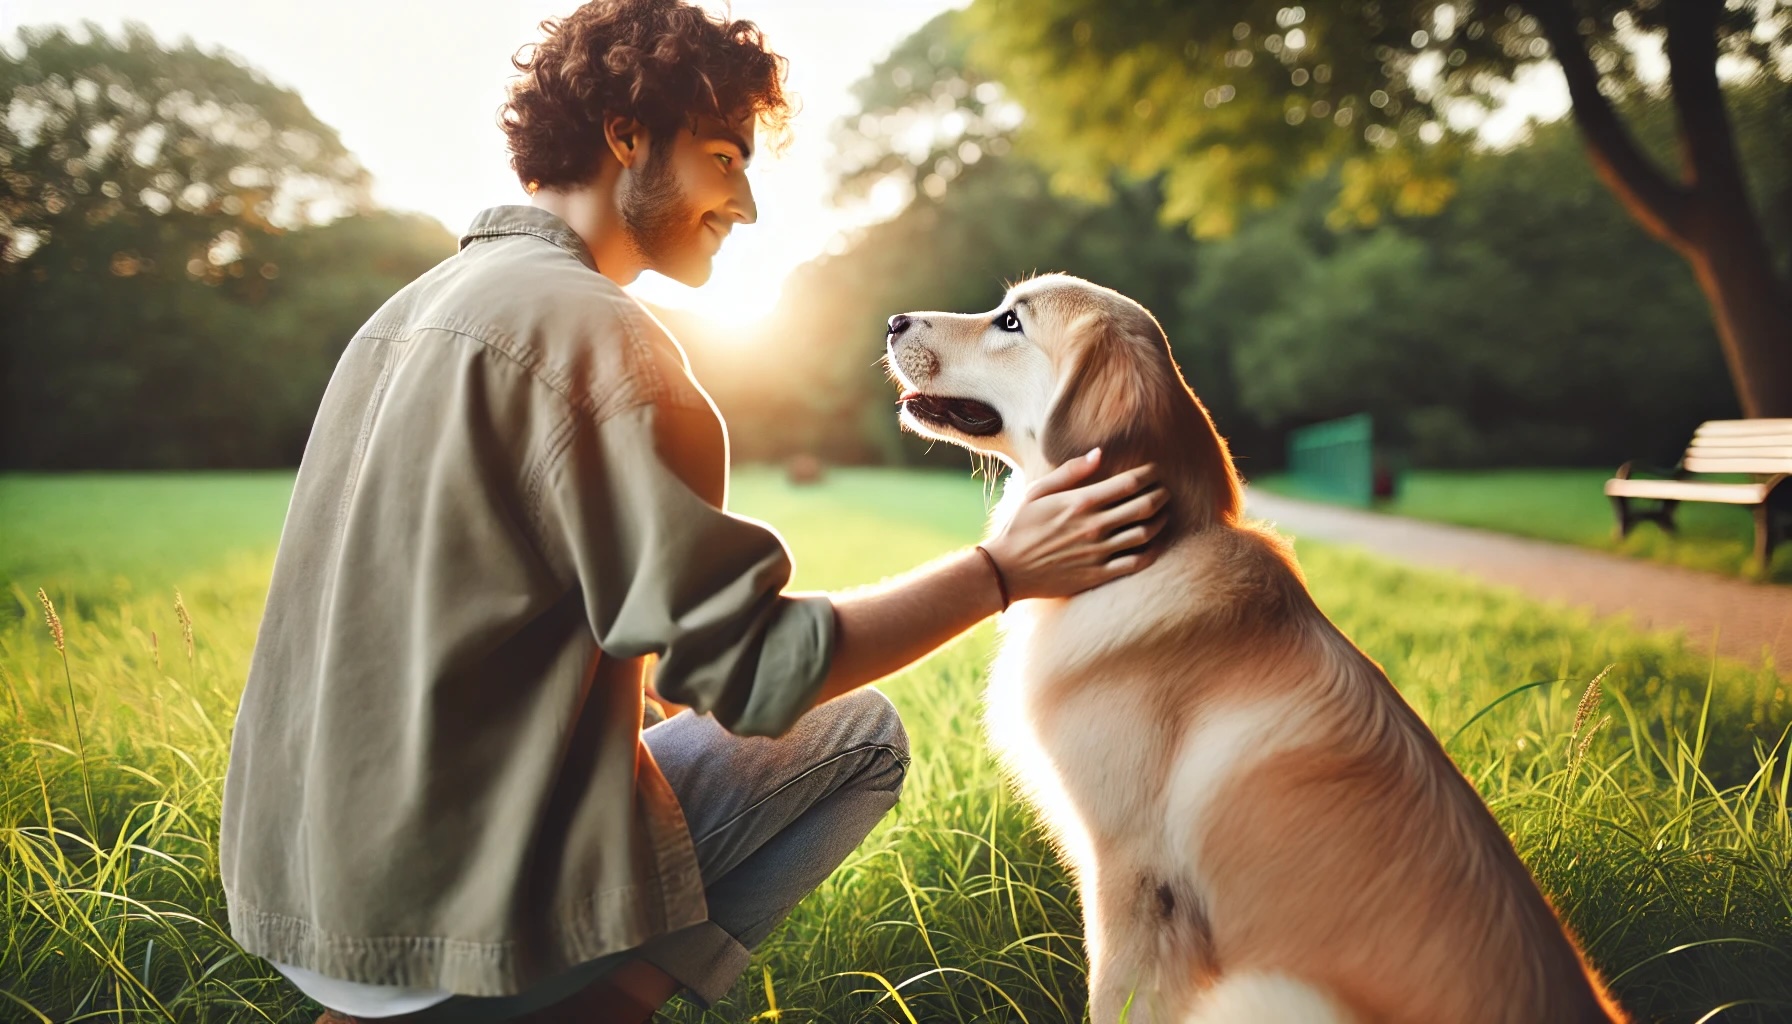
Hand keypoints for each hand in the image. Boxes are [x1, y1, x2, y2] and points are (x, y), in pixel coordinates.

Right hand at [981, 449, 1167, 602]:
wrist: (1007, 570)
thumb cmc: (1020, 526)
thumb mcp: (1038, 492)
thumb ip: (1070, 471)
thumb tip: (1099, 454)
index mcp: (1081, 502)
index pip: (1129, 484)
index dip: (1149, 475)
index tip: (1154, 471)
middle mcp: (1095, 526)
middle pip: (1144, 507)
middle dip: (1161, 496)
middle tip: (1165, 492)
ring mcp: (1099, 552)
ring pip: (1145, 534)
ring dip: (1160, 521)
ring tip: (1163, 514)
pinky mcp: (1099, 574)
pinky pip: (1136, 562)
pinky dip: (1152, 551)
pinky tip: (1154, 543)